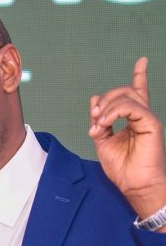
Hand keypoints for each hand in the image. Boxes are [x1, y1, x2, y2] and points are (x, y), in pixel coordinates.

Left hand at [89, 57, 165, 219]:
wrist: (134, 185)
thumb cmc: (122, 168)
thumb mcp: (103, 142)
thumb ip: (99, 122)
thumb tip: (94, 100)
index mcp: (133, 120)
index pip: (137, 93)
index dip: (140, 76)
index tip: (142, 60)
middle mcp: (142, 116)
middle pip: (124, 92)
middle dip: (104, 100)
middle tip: (94, 118)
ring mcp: (147, 118)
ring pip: (126, 96)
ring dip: (106, 108)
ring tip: (98, 125)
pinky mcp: (151, 123)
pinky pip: (131, 107)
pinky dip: (113, 112)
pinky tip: (104, 124)